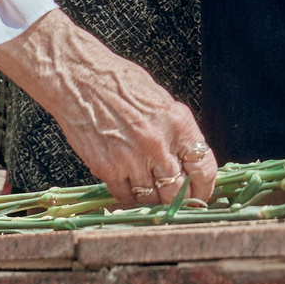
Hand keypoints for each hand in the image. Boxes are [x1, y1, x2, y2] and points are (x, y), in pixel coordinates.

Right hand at [0, 8, 215, 206]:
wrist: (79, 80)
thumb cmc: (119, 83)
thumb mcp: (160, 102)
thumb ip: (176, 132)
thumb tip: (189, 160)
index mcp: (178, 123)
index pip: (203, 168)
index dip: (205, 188)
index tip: (202, 195)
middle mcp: (158, 143)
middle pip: (178, 191)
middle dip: (180, 201)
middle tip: (178, 203)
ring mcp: (132, 159)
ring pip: (152, 199)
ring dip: (154, 200)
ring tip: (152, 194)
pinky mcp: (107, 169)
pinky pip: (125, 196)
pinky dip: (130, 198)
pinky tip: (130, 189)